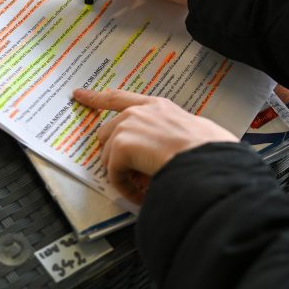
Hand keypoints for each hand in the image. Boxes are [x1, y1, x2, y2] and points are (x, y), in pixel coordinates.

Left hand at [73, 89, 237, 203]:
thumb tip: (170, 156)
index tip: (79, 94)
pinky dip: (125, 188)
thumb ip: (170, 138)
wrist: (207, 157)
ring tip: (142, 187)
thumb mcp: (190, 132)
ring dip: (122, 174)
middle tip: (126, 171)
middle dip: (112, 154)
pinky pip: (114, 174)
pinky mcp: (122, 146)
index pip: (119, 97)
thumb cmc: (208, 149)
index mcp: (157, 106)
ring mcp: (129, 126)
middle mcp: (139, 112)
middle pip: (107, 132)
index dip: (96, 97)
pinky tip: (140, 194)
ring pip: (108, 156)